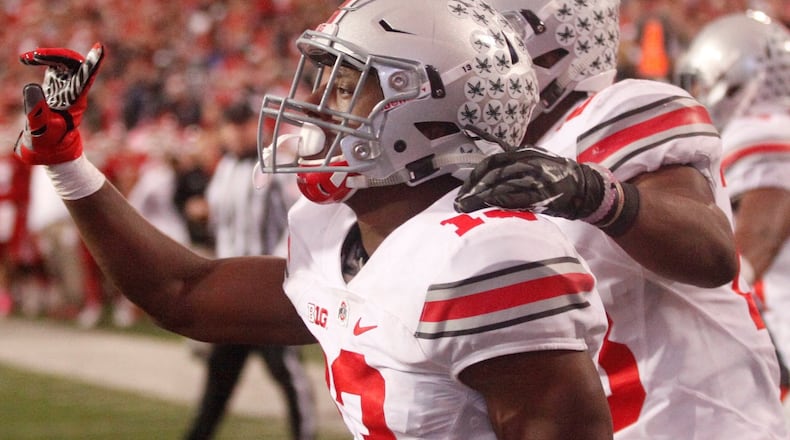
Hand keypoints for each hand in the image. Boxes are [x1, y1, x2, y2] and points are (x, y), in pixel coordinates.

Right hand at [14, 43, 103, 164]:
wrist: (49, 148)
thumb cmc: (47, 142)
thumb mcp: (39, 129)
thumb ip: (35, 110)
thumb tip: (32, 85)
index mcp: (75, 102)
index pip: (87, 78)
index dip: (92, 63)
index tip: (100, 48)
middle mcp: (74, 91)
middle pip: (75, 64)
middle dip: (57, 55)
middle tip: (35, 56)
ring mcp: (67, 87)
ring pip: (65, 62)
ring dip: (48, 55)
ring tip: (27, 58)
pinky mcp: (57, 85)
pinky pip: (55, 65)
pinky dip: (42, 58)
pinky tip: (26, 59)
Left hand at [454, 146, 621, 220]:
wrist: (583, 188)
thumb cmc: (553, 179)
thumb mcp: (531, 165)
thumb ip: (510, 167)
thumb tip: (481, 177)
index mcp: (523, 153)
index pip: (491, 163)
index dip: (474, 178)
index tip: (462, 193)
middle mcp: (529, 161)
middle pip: (493, 173)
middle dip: (473, 189)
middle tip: (459, 204)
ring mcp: (537, 176)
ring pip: (503, 184)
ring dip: (482, 197)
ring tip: (467, 208)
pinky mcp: (544, 192)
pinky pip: (519, 195)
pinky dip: (502, 199)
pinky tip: (489, 205)